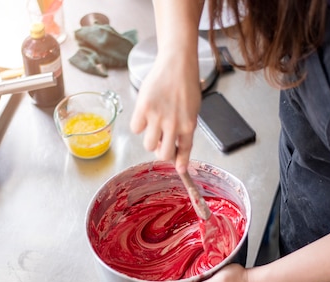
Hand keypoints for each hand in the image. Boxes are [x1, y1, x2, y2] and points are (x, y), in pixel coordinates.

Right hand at [130, 51, 201, 173]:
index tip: (179, 169)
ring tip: (152, 125)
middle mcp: (174, 124)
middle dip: (161, 151)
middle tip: (160, 141)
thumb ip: (185, 126)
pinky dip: (138, 124)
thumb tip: (176, 143)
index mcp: (189, 125)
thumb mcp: (192, 108)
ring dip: (149, 138)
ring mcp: (158, 117)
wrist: (177, 64)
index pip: (185, 150)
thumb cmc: (185, 83)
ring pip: (148, 144)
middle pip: (163, 154)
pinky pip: (136, 128)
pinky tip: (145, 113)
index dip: (181, 162)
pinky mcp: (144, 108)